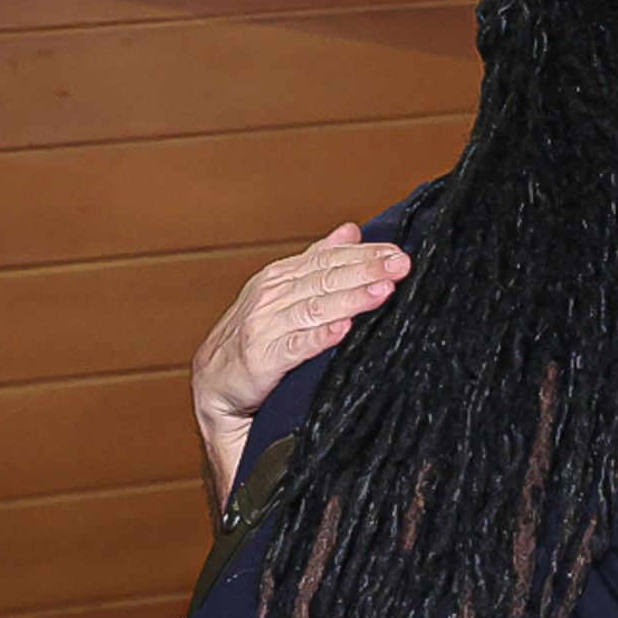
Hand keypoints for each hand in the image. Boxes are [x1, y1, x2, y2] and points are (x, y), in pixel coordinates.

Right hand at [192, 223, 406, 492]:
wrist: (216, 387)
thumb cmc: (256, 339)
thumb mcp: (285, 293)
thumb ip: (317, 262)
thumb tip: (351, 231)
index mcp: (279, 277)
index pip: (327, 258)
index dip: (364, 253)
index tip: (398, 252)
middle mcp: (271, 296)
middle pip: (326, 278)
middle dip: (366, 270)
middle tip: (401, 265)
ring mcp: (265, 326)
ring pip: (315, 307)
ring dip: (351, 298)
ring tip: (383, 291)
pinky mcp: (261, 359)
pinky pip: (295, 346)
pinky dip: (319, 338)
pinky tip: (342, 331)